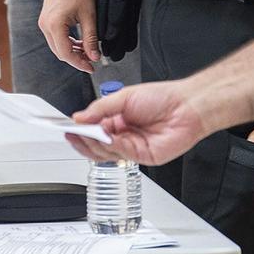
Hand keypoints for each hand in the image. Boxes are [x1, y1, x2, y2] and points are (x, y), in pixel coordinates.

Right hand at [38, 0, 100, 72]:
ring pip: (57, 45)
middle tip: (92, 60)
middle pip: (59, 51)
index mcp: (54, 24)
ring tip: (88, 51)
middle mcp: (45, 24)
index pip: (66, 53)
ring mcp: (43, 21)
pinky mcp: (46, 18)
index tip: (92, 67)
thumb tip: (95, 57)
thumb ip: (91, 38)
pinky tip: (80, 42)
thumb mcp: (89, 15)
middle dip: (76, 58)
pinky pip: (55, 36)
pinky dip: (67, 42)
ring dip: (72, 50)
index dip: (79, 63)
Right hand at [65, 81, 209, 165]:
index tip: (67, 127)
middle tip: (72, 133)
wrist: (187, 106)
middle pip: (97, 144)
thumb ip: (100, 108)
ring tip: (85, 133)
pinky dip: (110, 145)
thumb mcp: (124, 97)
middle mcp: (125, 134)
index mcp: (119, 120)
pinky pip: (121, 153)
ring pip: (106, 152)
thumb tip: (80, 117)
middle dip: (83, 139)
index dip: (80, 130)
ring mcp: (133, 147)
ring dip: (94, 143)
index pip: (94, 129)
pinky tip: (104, 136)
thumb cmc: (163, 97)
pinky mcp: (143, 156)